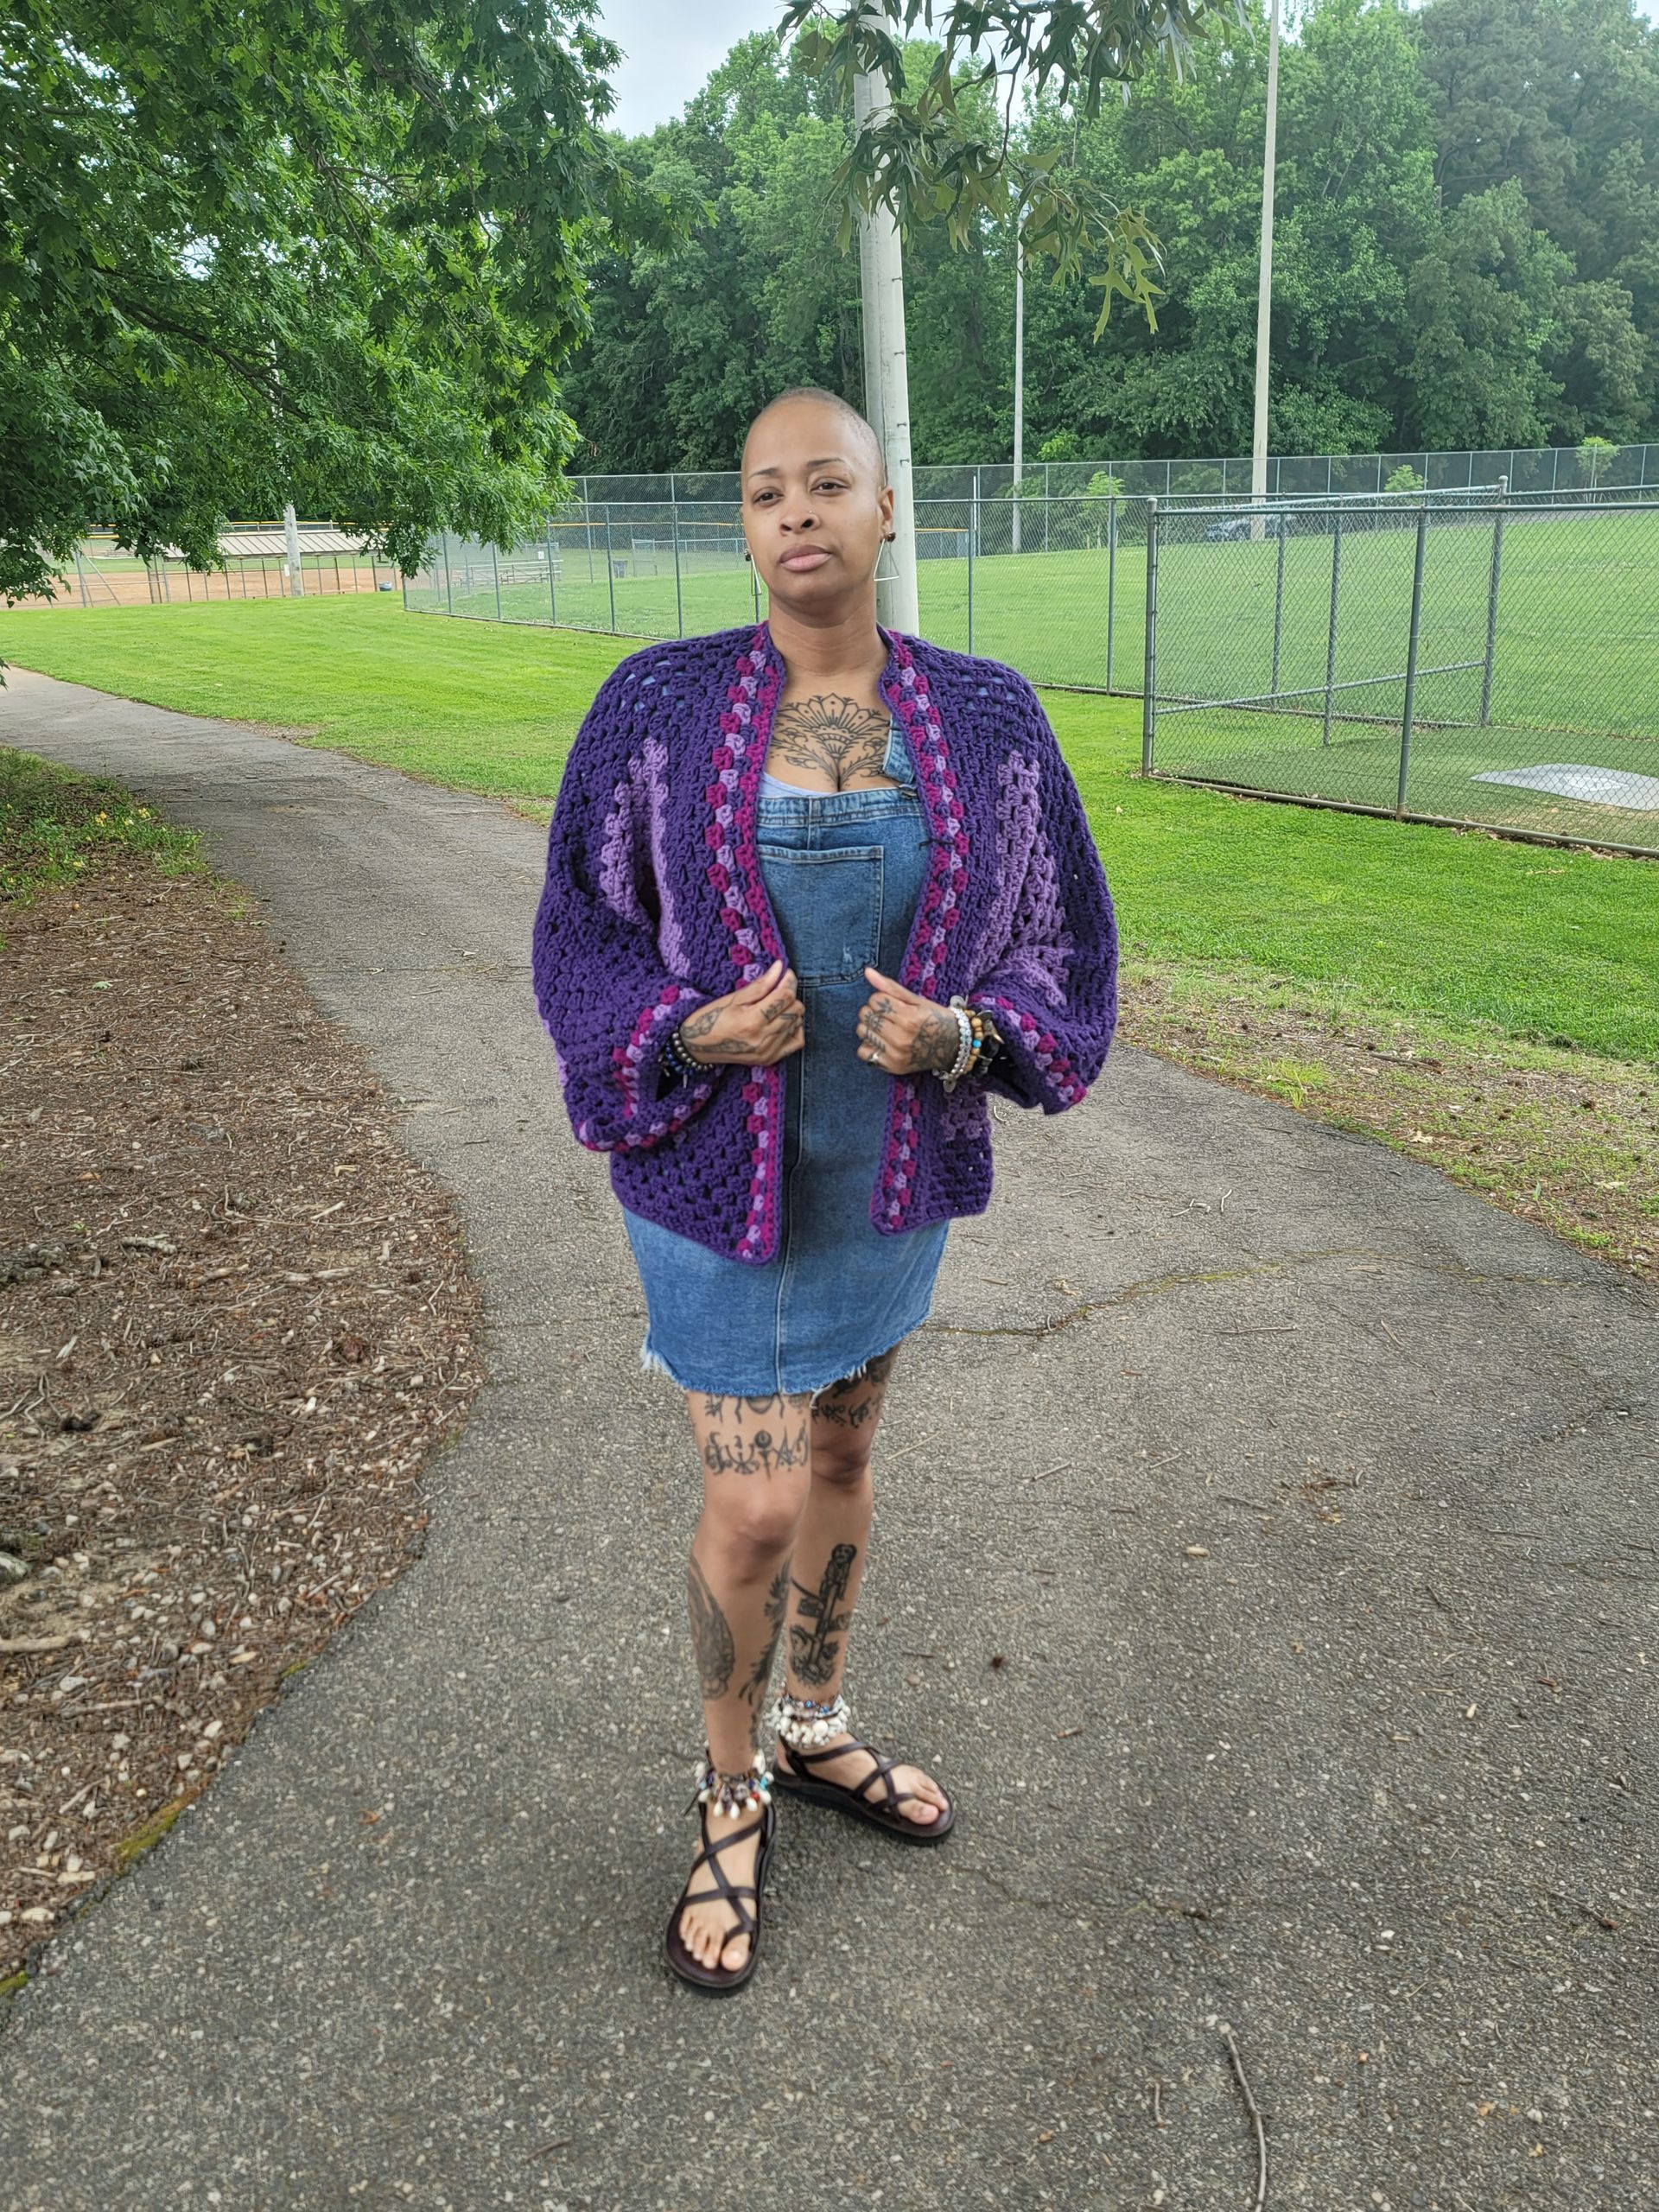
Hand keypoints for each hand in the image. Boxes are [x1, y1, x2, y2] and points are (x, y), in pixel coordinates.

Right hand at [676, 958, 803, 1066]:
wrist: (698, 1047)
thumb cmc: (711, 1019)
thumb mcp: (733, 998)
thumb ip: (760, 984)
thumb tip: (780, 967)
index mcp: (751, 1021)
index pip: (784, 996)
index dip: (788, 980)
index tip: (785, 973)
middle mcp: (762, 1038)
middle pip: (795, 1009)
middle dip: (790, 994)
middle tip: (778, 988)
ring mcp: (768, 1051)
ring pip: (797, 1023)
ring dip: (791, 1010)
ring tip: (775, 1006)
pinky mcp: (770, 1059)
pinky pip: (797, 1042)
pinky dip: (794, 1029)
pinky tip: (782, 1022)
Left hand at [856, 966, 961, 1075]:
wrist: (953, 1046)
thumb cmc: (935, 1019)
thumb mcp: (917, 1000)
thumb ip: (890, 987)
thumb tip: (867, 971)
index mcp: (910, 1018)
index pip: (876, 1000)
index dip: (882, 998)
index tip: (892, 1003)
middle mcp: (902, 1038)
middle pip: (867, 1015)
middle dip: (874, 1011)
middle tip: (888, 1015)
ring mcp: (896, 1054)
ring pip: (862, 1032)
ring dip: (870, 1027)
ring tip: (885, 1027)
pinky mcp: (892, 1066)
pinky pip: (863, 1052)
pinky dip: (868, 1045)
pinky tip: (882, 1041)